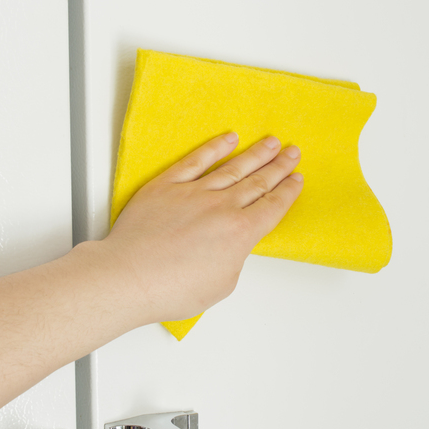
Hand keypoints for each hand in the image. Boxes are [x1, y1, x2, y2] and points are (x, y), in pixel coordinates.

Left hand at [102, 132, 303, 322]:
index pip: (273, 206)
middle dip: (279, 166)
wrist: (131, 278)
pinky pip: (196, 160)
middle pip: (258, 182)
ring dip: (255, 154)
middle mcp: (222, 208)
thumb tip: (233, 246)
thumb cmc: (171, 289)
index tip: (296, 179)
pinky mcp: (167, 186)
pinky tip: (228, 140)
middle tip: (292, 152)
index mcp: (240, 233)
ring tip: (270, 142)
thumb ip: (235, 258)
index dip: (288, 191)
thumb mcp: (222, 284)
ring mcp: (194, 192)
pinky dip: (214, 148)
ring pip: (233, 167)